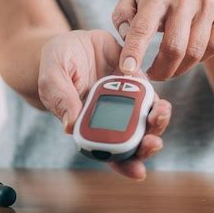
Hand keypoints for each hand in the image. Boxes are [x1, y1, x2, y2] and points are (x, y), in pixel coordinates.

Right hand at [38, 29, 171, 179]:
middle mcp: (109, 115)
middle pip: (133, 138)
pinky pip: (147, 91)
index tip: (139, 171)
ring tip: (162, 113)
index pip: (109, 152)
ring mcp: (123, 97)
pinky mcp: (132, 77)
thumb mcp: (51, 78)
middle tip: (154, 142)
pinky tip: (158, 100)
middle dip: (147, 144)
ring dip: (157, 121)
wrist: (69, 41)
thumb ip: (61, 99)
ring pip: (145, 117)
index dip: (125, 165)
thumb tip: (70, 126)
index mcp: (88, 123)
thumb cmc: (56, 64)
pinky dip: (155, 98)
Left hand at [111, 0, 213, 80]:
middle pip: (174, 46)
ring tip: (170, 69)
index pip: (142, 27)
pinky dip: (202, 58)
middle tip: (154, 77)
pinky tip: (191, 56)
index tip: (127, 71)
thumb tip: (125, 35)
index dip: (134, 50)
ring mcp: (207, 3)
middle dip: (162, 70)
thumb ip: (123, 16)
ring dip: (181, 69)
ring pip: (195, 51)